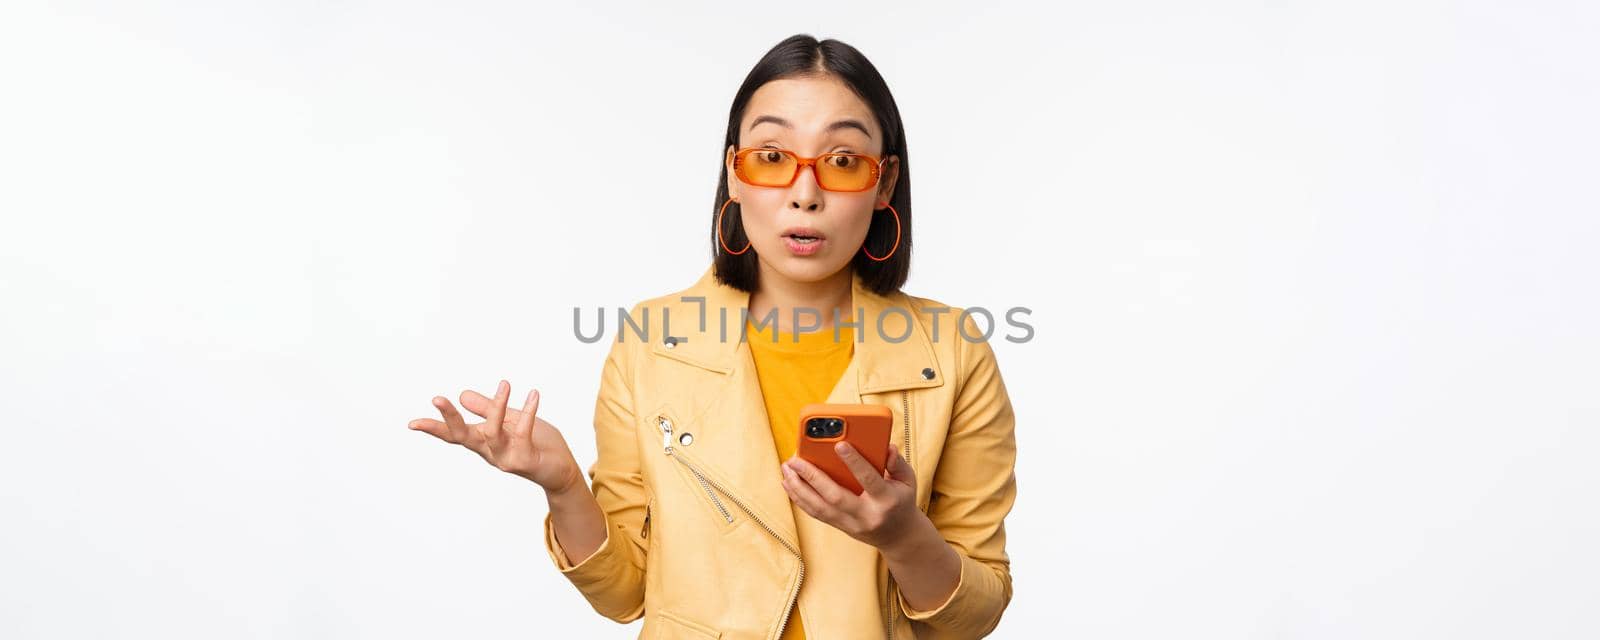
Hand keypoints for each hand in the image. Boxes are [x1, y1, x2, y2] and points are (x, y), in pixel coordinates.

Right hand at [408, 380, 582, 494]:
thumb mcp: (511, 421)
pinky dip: (528, 412)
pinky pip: (524, 433)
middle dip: (450, 418)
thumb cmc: (537, 444)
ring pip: (493, 433)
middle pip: (463, 436)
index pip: (454, 434)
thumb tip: (462, 395)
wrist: (562, 470)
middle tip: (437, 398)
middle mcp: (490, 451)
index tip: (411, 423)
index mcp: (484, 441)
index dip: (434, 428)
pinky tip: (533, 395)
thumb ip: (489, 410)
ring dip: (496, 407)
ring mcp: (506, 457)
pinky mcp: (526, 459)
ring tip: (505, 383)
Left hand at [780, 442, 925, 550]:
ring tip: (786, 469)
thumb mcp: (907, 481)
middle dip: (812, 477)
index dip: (854, 462)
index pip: (869, 480)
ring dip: (798, 488)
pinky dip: (799, 498)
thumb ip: (897, 462)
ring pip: (819, 508)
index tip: (839, 444)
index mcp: (886, 500)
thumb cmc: (901, 501)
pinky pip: (816, 513)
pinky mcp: (840, 527)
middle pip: (835, 497)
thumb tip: (886, 447)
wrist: (899, 537)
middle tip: (795, 460)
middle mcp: (866, 515)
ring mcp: (851, 524)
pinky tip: (789, 483)